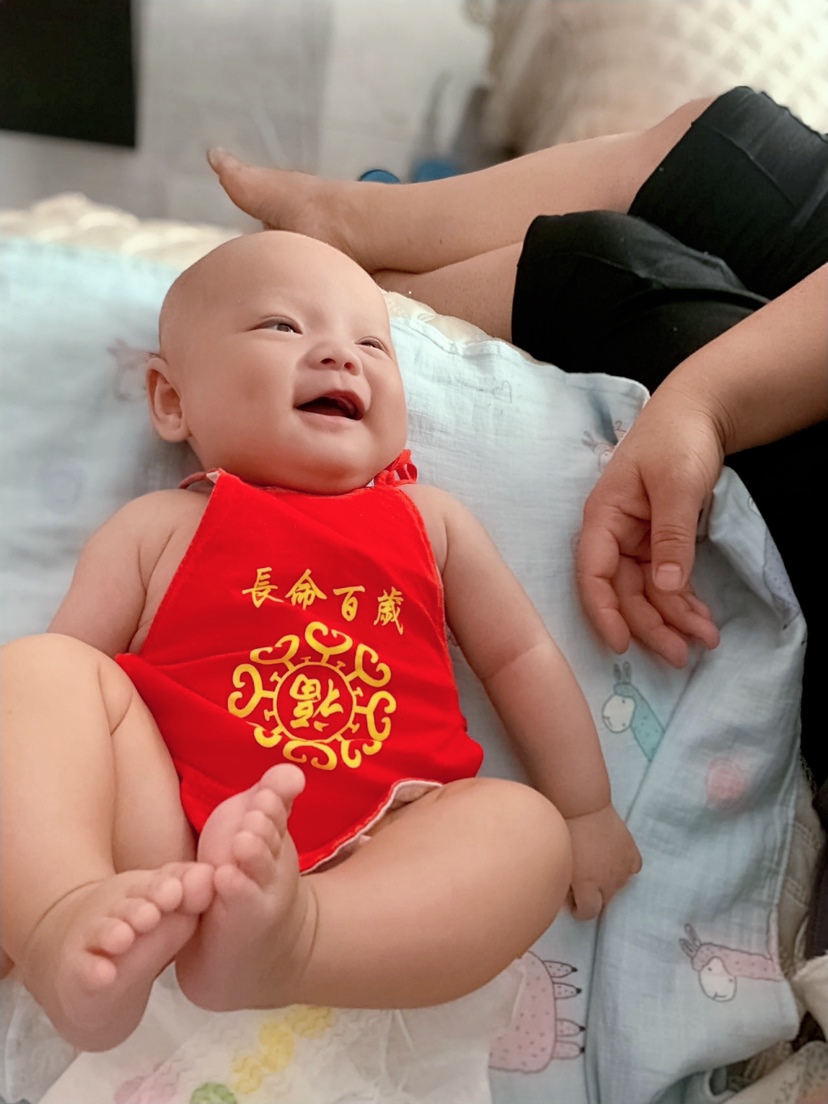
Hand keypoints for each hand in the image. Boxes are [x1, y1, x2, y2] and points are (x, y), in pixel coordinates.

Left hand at [566, 805, 641, 919]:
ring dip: (608, 882)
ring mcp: (622, 866)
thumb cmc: (563, 831)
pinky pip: (633, 868)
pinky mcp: (631, 851)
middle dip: (594, 897)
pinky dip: (624, 868)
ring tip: (596, 868)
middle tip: (582, 883)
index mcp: (588, 885)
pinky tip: (614, 861)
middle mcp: (608, 881)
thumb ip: (563, 882)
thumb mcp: (558, 862)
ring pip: (619, 886)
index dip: (580, 910)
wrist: (581, 804)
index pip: (589, 912)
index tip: (573, 902)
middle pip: (605, 901)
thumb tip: (566, 894)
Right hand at [576, 385, 723, 667]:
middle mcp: (613, 535)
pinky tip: (701, 620)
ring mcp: (636, 541)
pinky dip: (682, 601)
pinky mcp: (657, 543)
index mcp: (603, 517)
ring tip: (705, 641)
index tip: (622, 645)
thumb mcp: (677, 484)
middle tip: (682, 656)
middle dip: (651, 625)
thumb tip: (667, 586)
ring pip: (646, 593)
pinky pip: (665, 581)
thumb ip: (671, 536)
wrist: (700, 410)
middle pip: (623, 592)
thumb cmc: (678, 438)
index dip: (602, 612)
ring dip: (672, 619)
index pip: (593, 574)